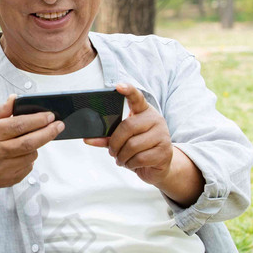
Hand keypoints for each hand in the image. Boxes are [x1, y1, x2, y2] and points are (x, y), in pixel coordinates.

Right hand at [0, 95, 63, 188]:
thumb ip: (1, 112)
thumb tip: (16, 99)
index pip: (18, 125)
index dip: (37, 120)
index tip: (50, 115)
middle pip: (29, 142)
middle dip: (48, 133)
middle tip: (59, 125)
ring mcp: (0, 168)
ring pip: (30, 155)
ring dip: (36, 146)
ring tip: (32, 139)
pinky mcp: (6, 180)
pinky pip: (27, 168)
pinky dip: (29, 159)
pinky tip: (21, 154)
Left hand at [84, 84, 203, 204]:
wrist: (159, 166)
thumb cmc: (138, 149)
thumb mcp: (122, 140)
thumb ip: (106, 137)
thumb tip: (87, 139)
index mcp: (144, 111)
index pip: (137, 98)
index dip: (128, 91)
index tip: (118, 86)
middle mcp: (155, 119)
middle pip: (127, 127)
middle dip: (115, 143)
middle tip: (112, 152)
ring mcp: (163, 135)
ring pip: (133, 145)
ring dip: (122, 156)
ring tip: (122, 159)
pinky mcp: (165, 151)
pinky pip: (140, 158)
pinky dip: (131, 164)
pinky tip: (132, 163)